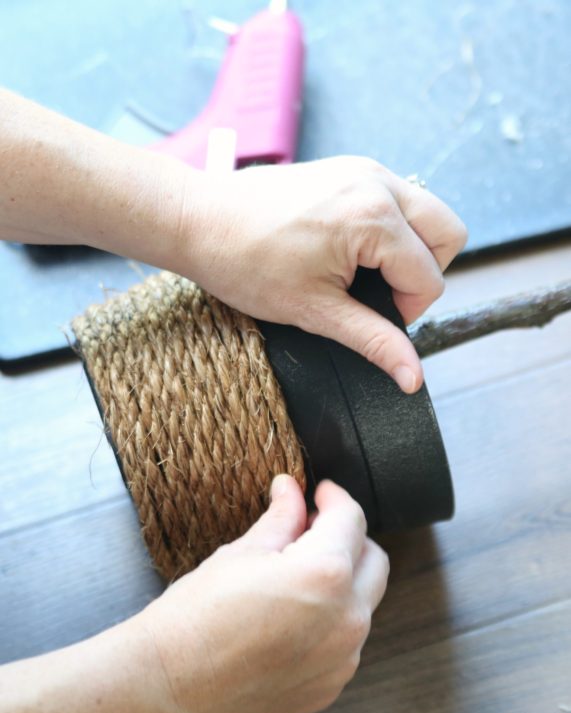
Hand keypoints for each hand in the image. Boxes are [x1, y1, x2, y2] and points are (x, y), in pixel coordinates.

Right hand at [139, 475, 388, 712]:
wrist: (166, 689)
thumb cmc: (195, 617)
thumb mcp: (240, 553)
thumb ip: (282, 518)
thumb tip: (292, 490)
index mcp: (325, 574)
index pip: (351, 519)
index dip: (333, 498)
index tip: (318, 493)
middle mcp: (347, 619)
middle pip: (372, 560)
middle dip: (348, 538)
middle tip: (310, 529)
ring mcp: (343, 660)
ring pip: (362, 603)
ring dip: (342, 581)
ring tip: (294, 577)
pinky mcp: (330, 688)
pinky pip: (345, 642)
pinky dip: (330, 621)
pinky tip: (290, 618)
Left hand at [183, 157, 467, 392]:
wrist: (198, 220)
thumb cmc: (245, 262)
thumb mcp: (315, 312)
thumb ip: (374, 341)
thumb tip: (413, 377)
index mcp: (374, 218)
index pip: (429, 277)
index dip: (407, 310)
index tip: (368, 318)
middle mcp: (378, 183)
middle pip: (448, 234)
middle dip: (423, 273)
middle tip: (377, 294)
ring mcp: (365, 169)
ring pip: (427, 213)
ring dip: (408, 249)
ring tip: (362, 272)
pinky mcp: (350, 167)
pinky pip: (397, 198)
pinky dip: (389, 228)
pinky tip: (350, 249)